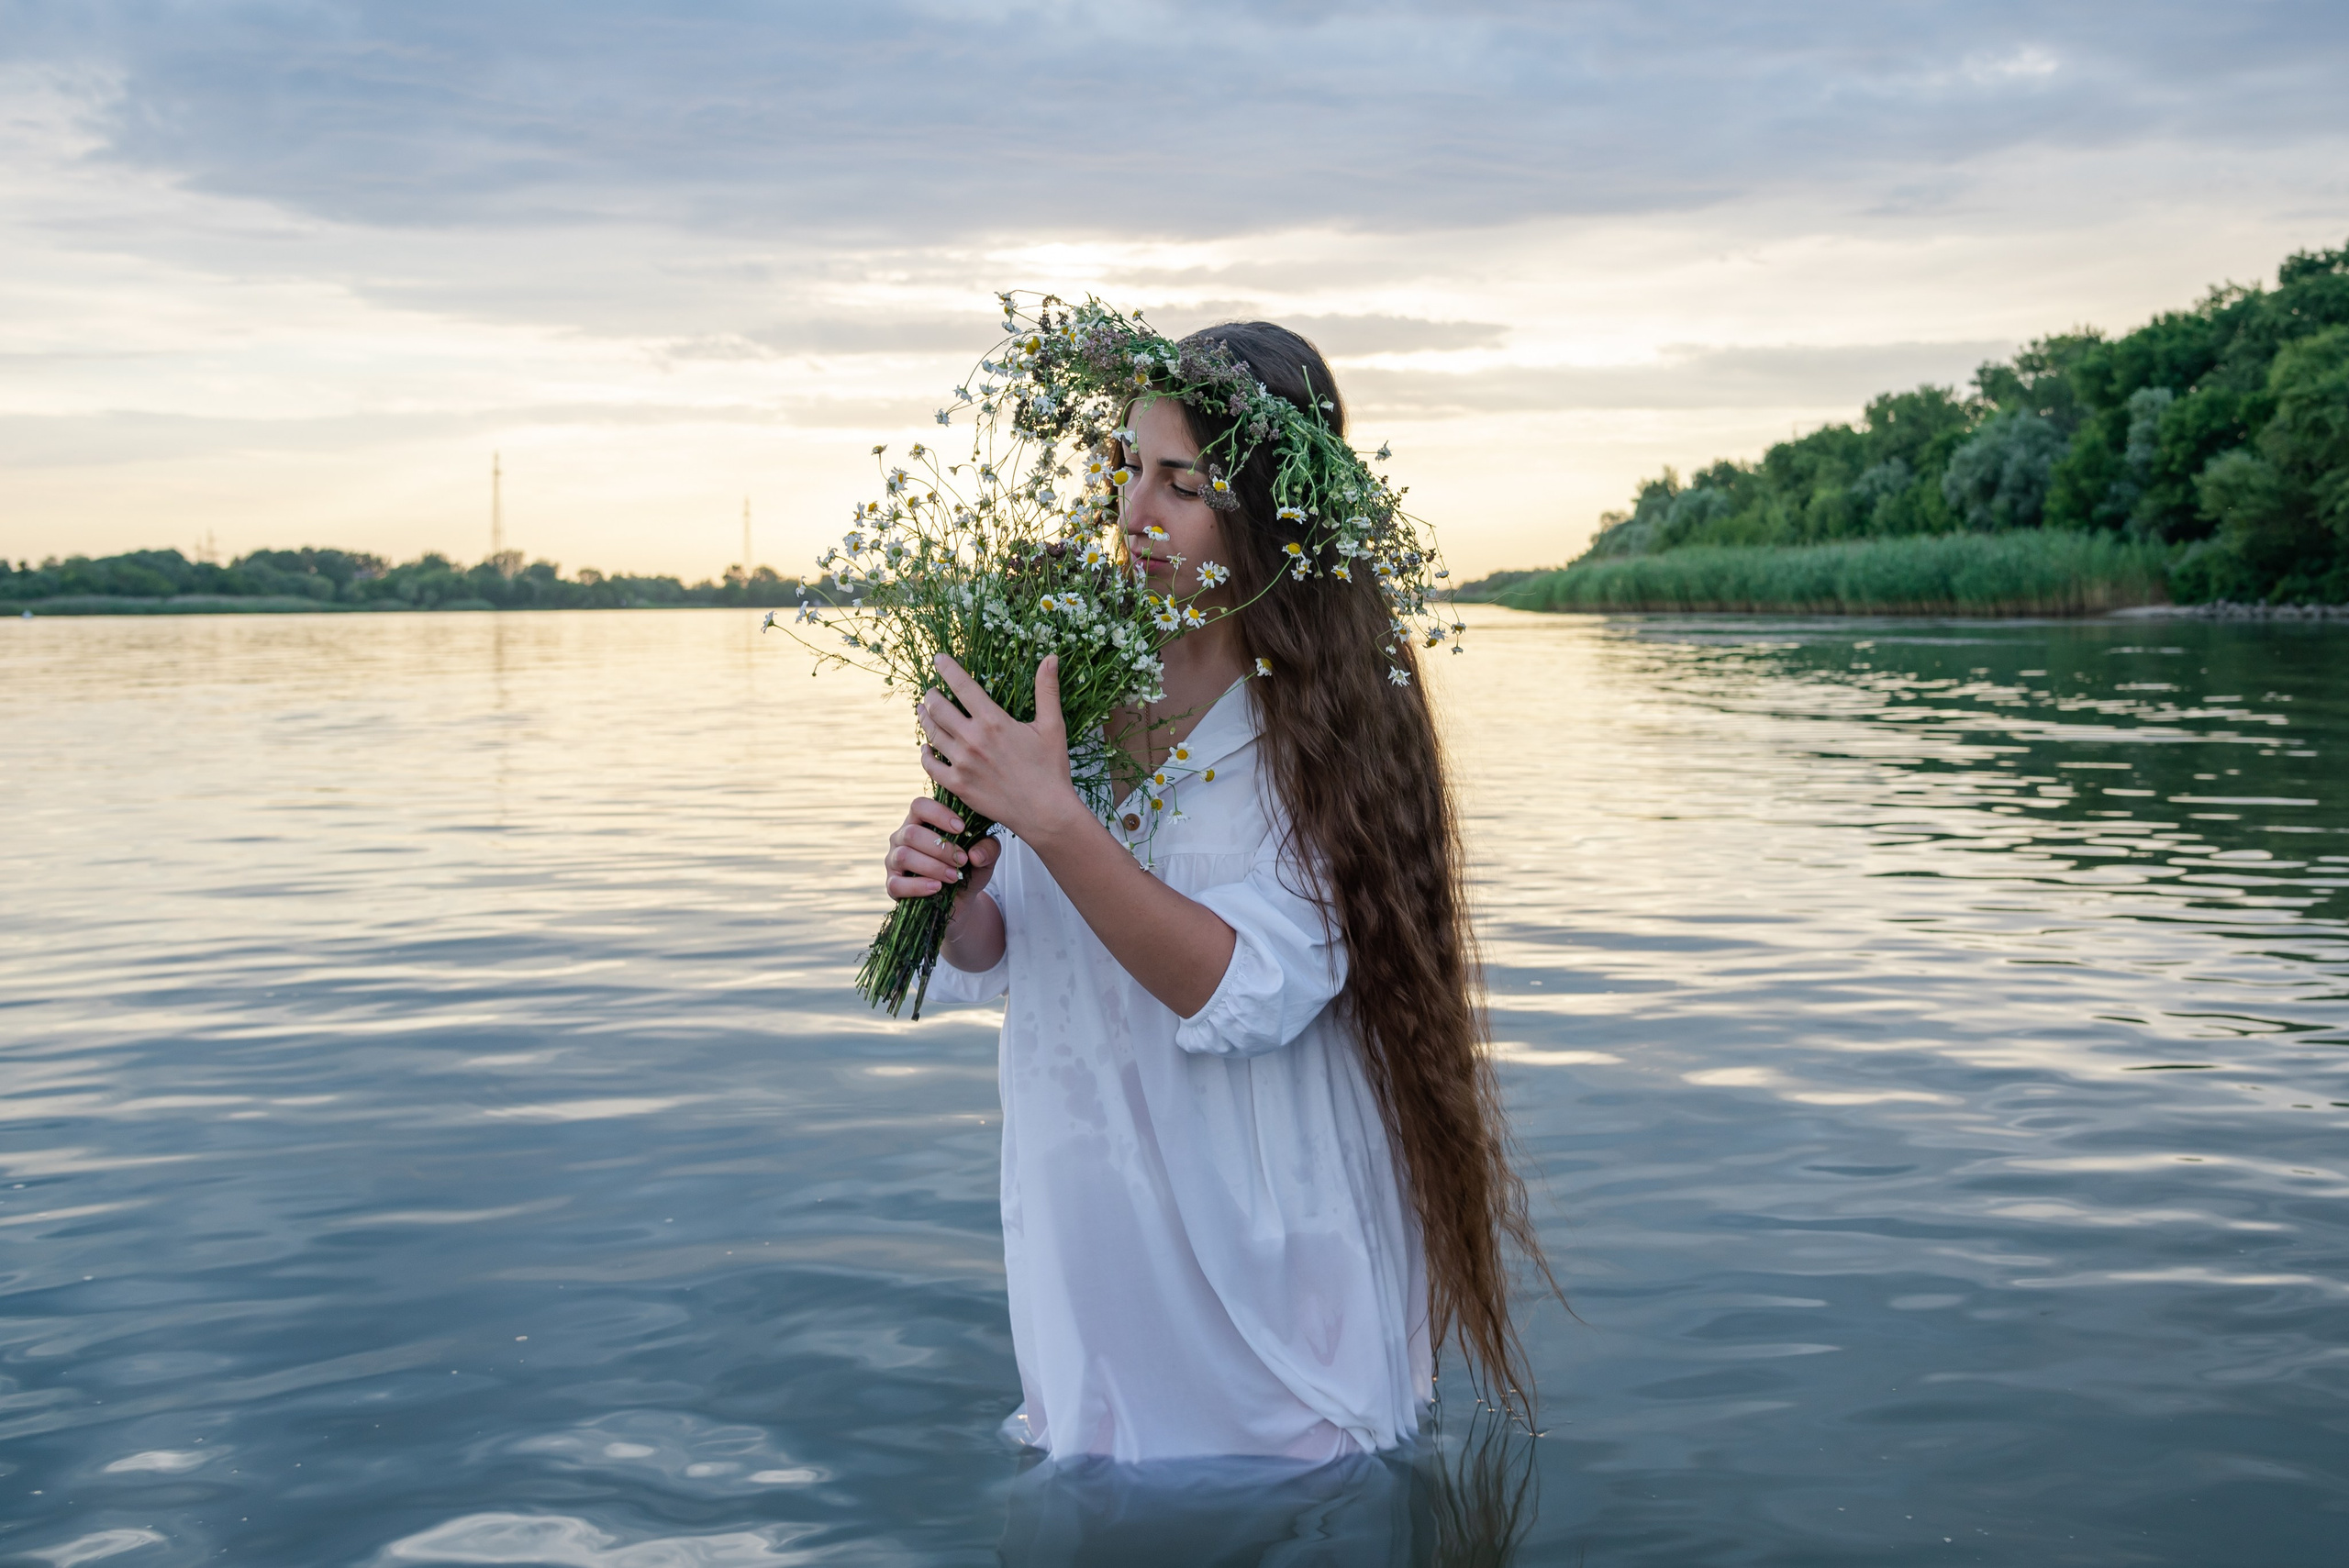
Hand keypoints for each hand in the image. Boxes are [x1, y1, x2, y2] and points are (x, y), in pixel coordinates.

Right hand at [884, 796, 999, 901]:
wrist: (962, 899)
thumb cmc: (969, 869)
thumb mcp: (985, 856)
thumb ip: (988, 848)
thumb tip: (975, 854)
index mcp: (921, 821)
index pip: (919, 806)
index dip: (938, 814)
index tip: (961, 828)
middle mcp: (903, 837)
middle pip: (912, 833)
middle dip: (940, 848)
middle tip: (962, 859)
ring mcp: (894, 860)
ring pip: (904, 856)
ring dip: (933, 867)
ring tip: (954, 876)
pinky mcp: (892, 884)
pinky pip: (897, 884)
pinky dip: (918, 886)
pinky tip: (936, 887)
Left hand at [917, 654, 1085, 841]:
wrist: (1045, 812)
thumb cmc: (1051, 769)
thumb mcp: (1052, 725)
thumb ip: (1047, 690)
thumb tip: (1051, 657)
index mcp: (994, 721)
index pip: (962, 685)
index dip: (947, 668)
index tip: (938, 658)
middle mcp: (973, 739)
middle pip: (938, 708)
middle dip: (931, 695)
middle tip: (930, 691)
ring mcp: (962, 763)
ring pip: (932, 734)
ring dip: (924, 719)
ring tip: (922, 711)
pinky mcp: (958, 786)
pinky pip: (931, 766)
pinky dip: (925, 754)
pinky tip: (926, 748)